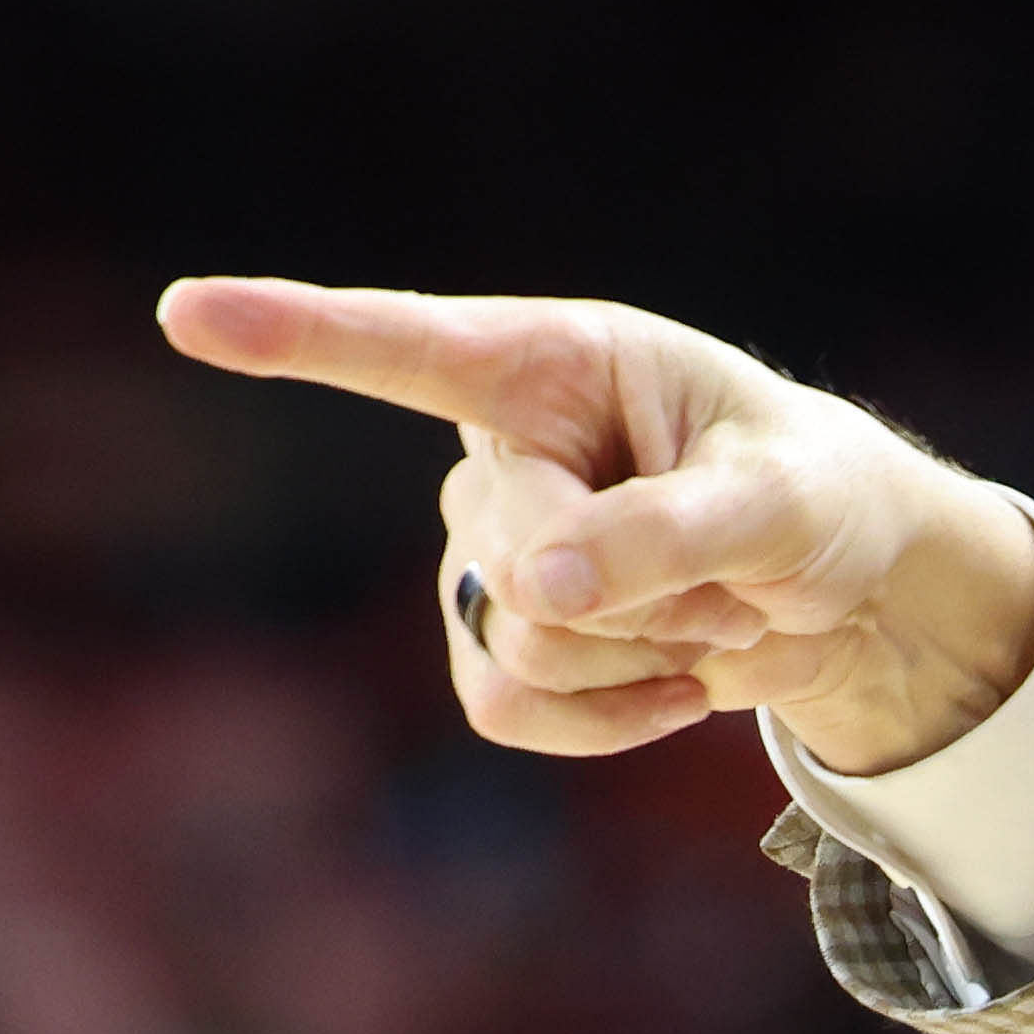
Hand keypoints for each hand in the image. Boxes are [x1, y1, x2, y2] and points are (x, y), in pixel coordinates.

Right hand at [152, 278, 1033, 774]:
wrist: (845, 586)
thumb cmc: (814, 497)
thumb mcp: (780, 503)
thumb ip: (665, 532)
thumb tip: (534, 588)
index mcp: (554, 364)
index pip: (408, 346)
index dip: (295, 331)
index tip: (187, 315)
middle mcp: (497, 448)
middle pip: (515, 559)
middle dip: (643, 592)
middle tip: (733, 571)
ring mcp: (483, 548)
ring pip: (522, 645)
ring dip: (646, 652)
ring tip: (712, 608)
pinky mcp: (496, 638)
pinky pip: (511, 708)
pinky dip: (616, 718)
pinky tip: (684, 682)